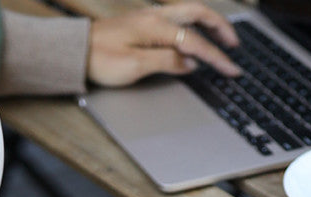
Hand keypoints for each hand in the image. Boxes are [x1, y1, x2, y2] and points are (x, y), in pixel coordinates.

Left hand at [87, 2, 240, 87]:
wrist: (76, 50)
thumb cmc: (100, 59)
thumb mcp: (135, 66)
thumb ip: (166, 63)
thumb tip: (189, 64)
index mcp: (156, 27)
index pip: (195, 42)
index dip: (216, 57)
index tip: (231, 70)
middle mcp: (155, 16)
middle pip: (197, 13)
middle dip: (220, 28)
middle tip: (235, 44)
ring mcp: (150, 17)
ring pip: (188, 12)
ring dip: (209, 23)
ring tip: (222, 38)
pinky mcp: (144, 22)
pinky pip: (177, 18)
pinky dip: (194, 25)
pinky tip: (195, 37)